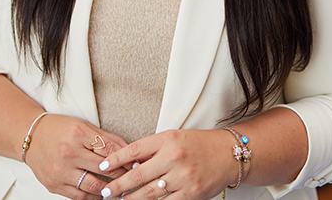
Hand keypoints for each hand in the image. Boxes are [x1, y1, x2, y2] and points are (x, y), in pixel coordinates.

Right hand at [24, 114, 130, 198]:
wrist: (30, 137)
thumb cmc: (58, 129)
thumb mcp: (83, 126)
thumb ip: (106, 138)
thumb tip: (128, 149)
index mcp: (78, 134)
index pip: (109, 149)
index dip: (126, 158)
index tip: (136, 164)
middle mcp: (68, 153)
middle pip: (103, 169)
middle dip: (121, 174)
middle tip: (132, 178)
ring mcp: (60, 171)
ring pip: (92, 186)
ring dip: (108, 189)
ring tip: (119, 188)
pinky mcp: (54, 185)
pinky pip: (78, 196)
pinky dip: (92, 197)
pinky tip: (101, 194)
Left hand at [97, 129, 235, 198]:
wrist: (229, 154)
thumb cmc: (199, 144)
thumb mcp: (174, 137)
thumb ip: (152, 149)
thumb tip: (128, 163)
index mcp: (168, 140)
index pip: (134, 150)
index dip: (116, 159)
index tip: (102, 166)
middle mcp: (174, 158)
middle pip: (138, 176)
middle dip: (118, 186)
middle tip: (105, 192)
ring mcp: (182, 178)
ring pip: (149, 194)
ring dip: (131, 199)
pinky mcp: (191, 194)